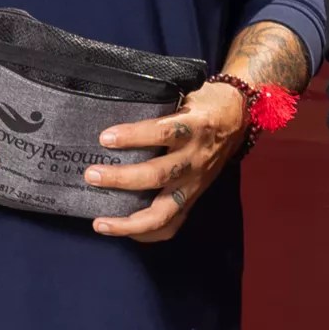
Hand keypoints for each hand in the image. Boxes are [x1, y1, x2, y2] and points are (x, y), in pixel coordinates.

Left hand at [87, 80, 248, 240]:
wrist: (237, 118)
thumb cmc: (202, 105)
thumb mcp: (185, 95)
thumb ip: (156, 107)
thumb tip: (111, 106)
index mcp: (194, 127)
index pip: (164, 132)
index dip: (134, 136)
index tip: (105, 138)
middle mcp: (195, 158)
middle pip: (159, 175)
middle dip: (122, 179)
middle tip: (91, 175)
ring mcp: (194, 183)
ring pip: (163, 210)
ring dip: (129, 220)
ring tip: (100, 223)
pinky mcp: (193, 198)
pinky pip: (172, 224)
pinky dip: (147, 233)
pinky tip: (124, 232)